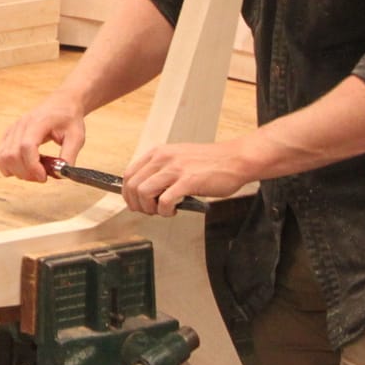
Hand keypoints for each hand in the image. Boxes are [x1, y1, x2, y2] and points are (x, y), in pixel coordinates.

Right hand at [0, 96, 87, 180]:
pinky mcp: (8, 135)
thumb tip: (61, 174)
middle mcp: (21, 125)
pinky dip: (9, 167)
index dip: (32, 166)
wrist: (61, 103)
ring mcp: (12, 130)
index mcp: (38, 122)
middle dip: (26, 173)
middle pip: (12, 155)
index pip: (26, 146)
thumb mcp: (77, 137)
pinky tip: (24, 167)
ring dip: (17, 171)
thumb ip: (69, 156)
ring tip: (33, 172)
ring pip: (2, 157)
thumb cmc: (68, 118)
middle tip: (42, 176)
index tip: (44, 177)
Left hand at [121, 141, 252, 215]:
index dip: (128, 194)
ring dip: (150, 208)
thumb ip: (162, 170)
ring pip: (143, 192)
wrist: (236, 159)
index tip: (135, 204)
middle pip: (133, 185)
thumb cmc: (211, 162)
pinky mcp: (188, 181)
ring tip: (162, 211)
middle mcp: (163, 158)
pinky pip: (165, 201)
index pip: (129, 174)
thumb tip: (146, 190)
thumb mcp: (179, 159)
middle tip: (150, 211)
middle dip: (137, 204)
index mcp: (159, 153)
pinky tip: (175, 211)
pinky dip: (165, 211)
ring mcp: (175, 169)